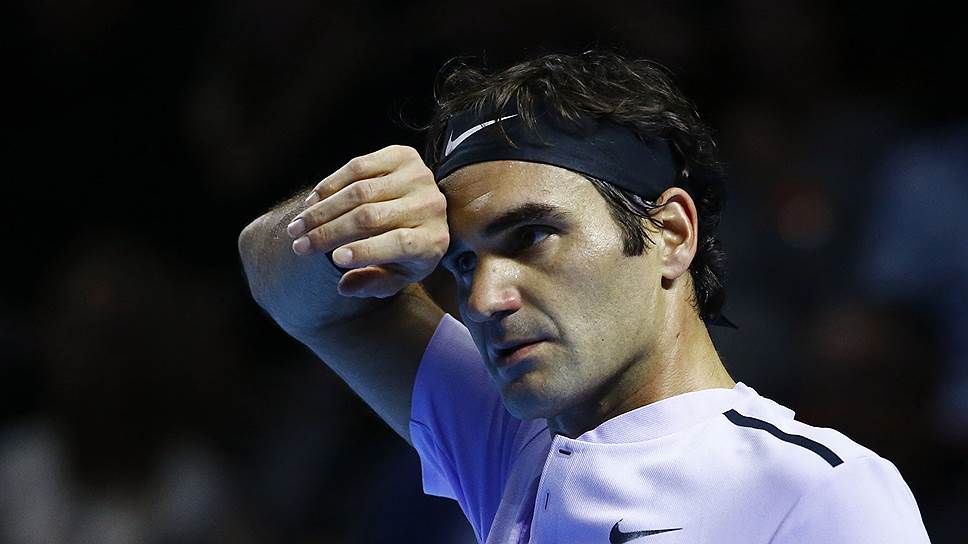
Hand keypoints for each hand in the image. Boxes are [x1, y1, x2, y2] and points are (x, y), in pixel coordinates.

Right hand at [286, 145, 448, 298]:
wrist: (429, 211)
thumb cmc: (408, 251)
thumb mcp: (398, 275)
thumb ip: (374, 284)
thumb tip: (344, 286)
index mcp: (433, 241)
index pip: (400, 244)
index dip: (366, 251)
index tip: (335, 259)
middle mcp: (430, 206)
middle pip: (371, 217)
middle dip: (329, 232)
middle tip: (299, 246)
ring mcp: (418, 177)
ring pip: (358, 191)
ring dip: (322, 210)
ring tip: (298, 226)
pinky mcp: (402, 156)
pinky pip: (357, 167)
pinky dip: (330, 185)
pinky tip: (312, 202)